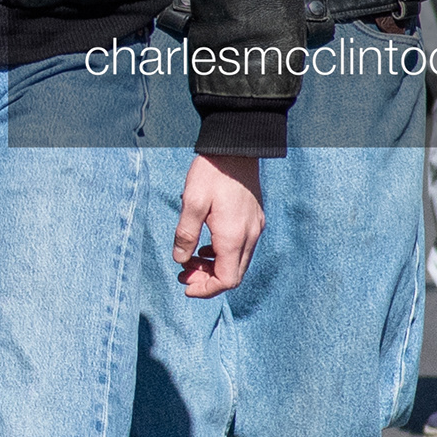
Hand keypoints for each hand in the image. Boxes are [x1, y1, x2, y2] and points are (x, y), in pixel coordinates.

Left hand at [174, 151, 262, 296]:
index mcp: (233, 236)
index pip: (226, 280)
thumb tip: (180, 260)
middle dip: (208, 281)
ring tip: (191, 260)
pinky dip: (224, 255)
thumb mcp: (191, 202)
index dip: (205, 289)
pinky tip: (207, 246)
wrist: (237, 148)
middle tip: (183, 273)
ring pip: (238, 263)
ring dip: (215, 268)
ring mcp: (256, 228)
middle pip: (233, 276)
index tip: (185, 285)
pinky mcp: (256, 219)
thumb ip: (185, 234)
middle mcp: (250, 236)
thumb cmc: (212, 173)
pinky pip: (242, 248)